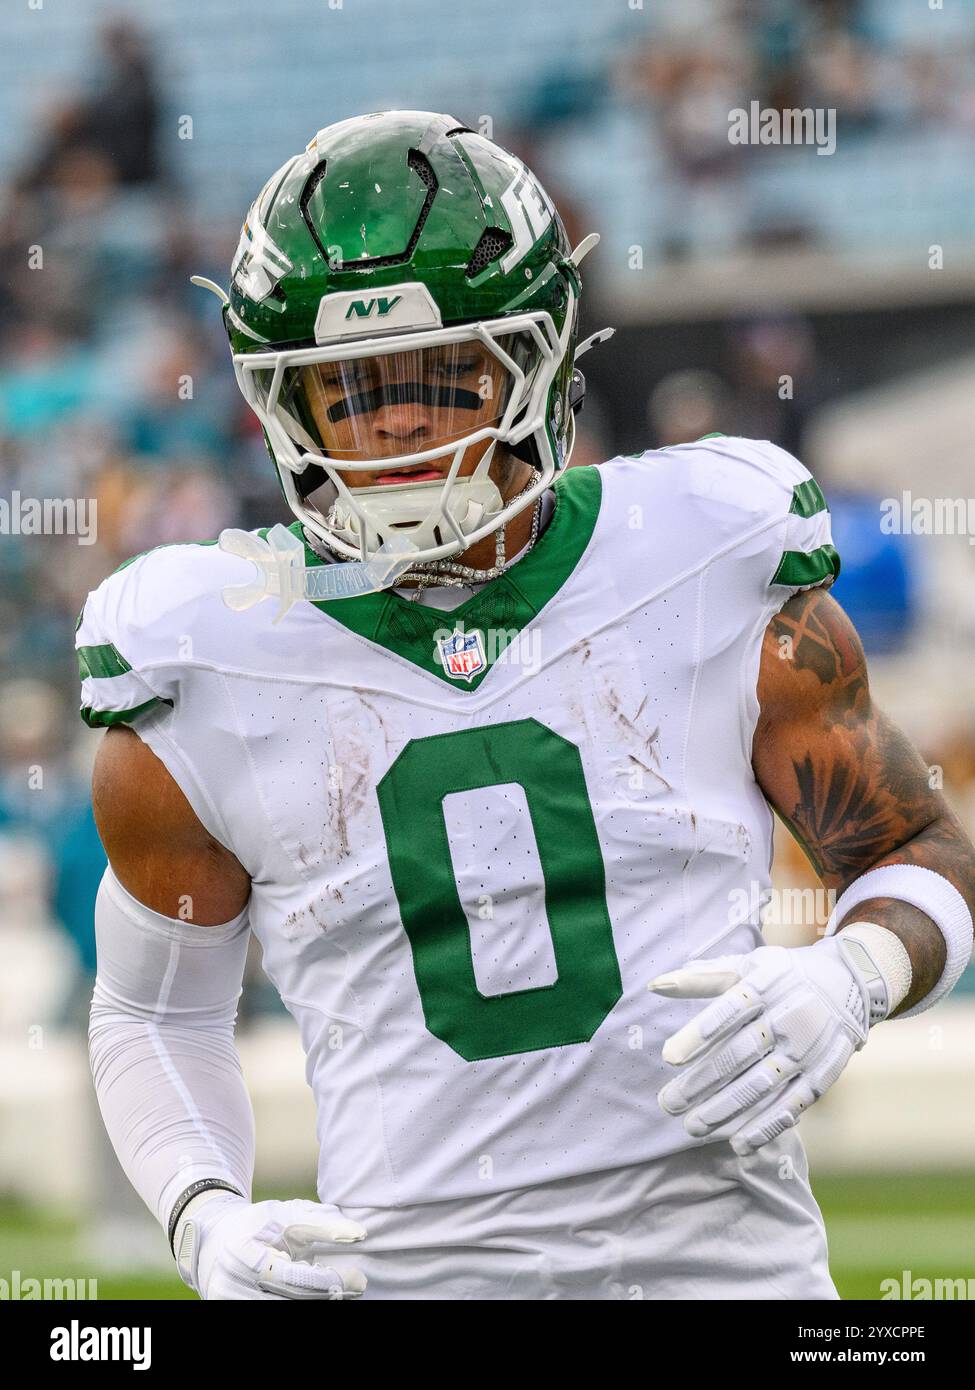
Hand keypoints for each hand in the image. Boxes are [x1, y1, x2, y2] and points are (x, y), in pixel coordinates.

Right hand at [175, 1193, 367, 1299]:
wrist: (214, 1240)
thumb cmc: (255, 1224)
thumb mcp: (286, 1215)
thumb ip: (322, 1223)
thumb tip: (359, 1234)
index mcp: (244, 1255)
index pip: (294, 1279)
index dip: (329, 1281)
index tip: (357, 1278)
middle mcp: (233, 1285)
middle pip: (290, 1302)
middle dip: (328, 1296)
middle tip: (355, 1286)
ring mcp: (230, 1303)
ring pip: (282, 1310)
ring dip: (314, 1302)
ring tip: (335, 1290)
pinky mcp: (232, 1310)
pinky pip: (271, 1310)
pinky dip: (295, 1302)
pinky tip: (313, 1293)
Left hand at [649, 937, 888, 1156]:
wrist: (849, 983)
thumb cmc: (783, 975)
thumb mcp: (747, 966)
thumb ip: (702, 978)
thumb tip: (655, 985)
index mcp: (766, 985)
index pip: (729, 1010)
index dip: (699, 1034)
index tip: (669, 1057)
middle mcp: (788, 1016)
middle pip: (740, 1053)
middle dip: (701, 1082)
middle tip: (668, 1103)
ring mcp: (807, 1049)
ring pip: (762, 1084)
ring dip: (726, 1109)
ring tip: (692, 1126)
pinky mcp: (823, 1075)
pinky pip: (793, 1105)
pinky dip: (766, 1126)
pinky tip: (739, 1142)